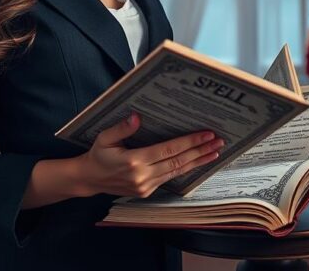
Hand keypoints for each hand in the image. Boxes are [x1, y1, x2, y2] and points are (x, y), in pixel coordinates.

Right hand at [76, 112, 223, 197]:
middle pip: (178, 162)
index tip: (206, 134)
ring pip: (177, 172)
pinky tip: (197, 162)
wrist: (90, 179)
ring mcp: (146, 186)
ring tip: (214, 152)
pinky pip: (170, 178)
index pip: (168, 150)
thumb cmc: (98, 155)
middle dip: (200, 151)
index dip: (189, 142)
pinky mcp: (147, 192)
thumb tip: (138, 117)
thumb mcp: (105, 137)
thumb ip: (121, 128)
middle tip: (218, 142)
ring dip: (198, 162)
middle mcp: (143, 176)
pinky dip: (185, 169)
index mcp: (134, 161)